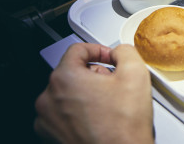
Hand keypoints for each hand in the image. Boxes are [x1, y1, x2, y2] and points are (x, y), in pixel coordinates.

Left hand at [34, 43, 152, 143]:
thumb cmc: (123, 125)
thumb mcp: (135, 73)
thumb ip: (125, 51)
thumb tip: (119, 52)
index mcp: (65, 78)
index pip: (78, 49)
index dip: (98, 50)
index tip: (109, 58)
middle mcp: (49, 98)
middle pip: (72, 71)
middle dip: (94, 73)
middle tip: (113, 83)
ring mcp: (48, 119)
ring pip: (67, 92)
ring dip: (86, 92)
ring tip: (107, 103)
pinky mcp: (52, 135)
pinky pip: (63, 113)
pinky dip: (78, 111)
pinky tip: (98, 117)